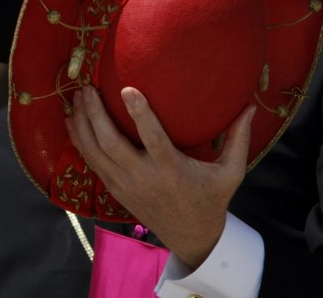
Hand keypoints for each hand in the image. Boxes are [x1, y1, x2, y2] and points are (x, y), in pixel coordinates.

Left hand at [65, 85, 255, 268]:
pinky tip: (71, 119)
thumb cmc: (212, 198)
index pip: (153, 139)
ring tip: (77, 96)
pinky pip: (90, 161)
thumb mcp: (231, 172)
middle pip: (111, 144)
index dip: (140, 114)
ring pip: (94, 152)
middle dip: (95, 114)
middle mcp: (143, 176)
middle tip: (87, 87)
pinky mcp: (114, 189)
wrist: (191, 236)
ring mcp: (125, 184)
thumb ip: (239, 139)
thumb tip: (251, 105)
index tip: (127, 89)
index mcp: (171, 169)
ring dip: (82, 123)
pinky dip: (78, 140)